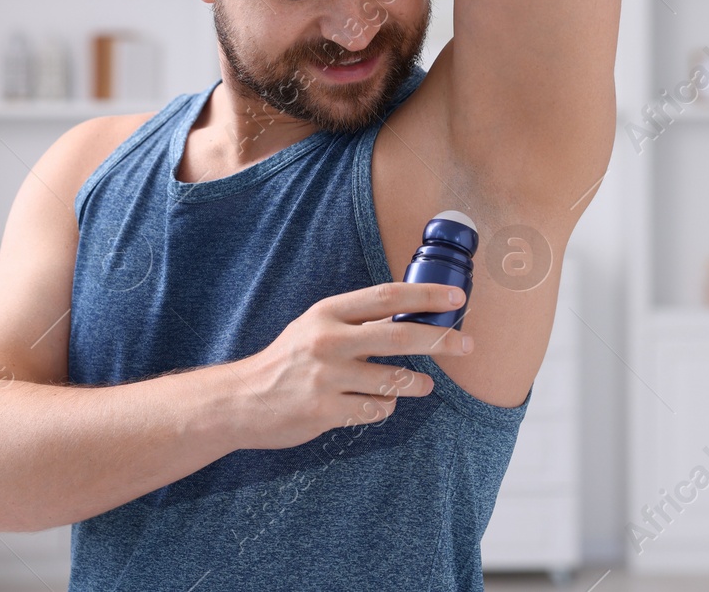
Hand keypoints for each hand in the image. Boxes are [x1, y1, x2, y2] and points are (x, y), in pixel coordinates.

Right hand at [232, 282, 472, 449]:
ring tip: (422, 385)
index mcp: (327, 313)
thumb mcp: (315, 326)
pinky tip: (375, 403)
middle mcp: (328, 341)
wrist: (242, 400)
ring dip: (415, 384)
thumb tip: (410, 315)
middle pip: (399, 336)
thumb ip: (356, 321)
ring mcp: (327, 378)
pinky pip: (376, 410)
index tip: (455, 299)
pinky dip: (384, 407)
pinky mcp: (326, 411)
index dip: (425, 296)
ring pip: (393, 380)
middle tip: (466, 345)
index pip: (386, 297)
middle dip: (440, 340)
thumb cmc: (287, 360)